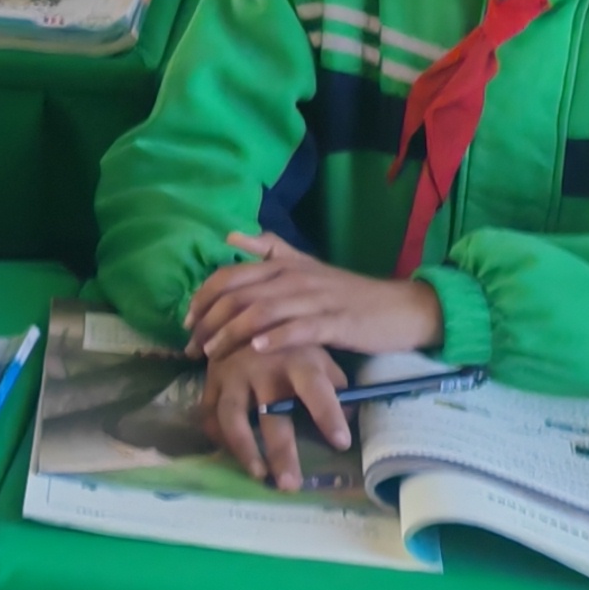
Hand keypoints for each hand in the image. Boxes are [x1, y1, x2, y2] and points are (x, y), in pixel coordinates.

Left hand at [183, 232, 444, 368]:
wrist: (401, 307)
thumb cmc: (348, 292)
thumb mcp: (306, 265)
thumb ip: (269, 249)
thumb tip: (229, 235)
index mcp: (283, 264)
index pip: (229, 276)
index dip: (203, 298)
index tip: (187, 322)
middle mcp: (294, 276)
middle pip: (239, 295)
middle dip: (209, 321)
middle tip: (192, 347)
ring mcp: (316, 298)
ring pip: (263, 311)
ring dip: (232, 333)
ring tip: (213, 353)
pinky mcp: (337, 322)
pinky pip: (301, 328)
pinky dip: (276, 338)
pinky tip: (257, 350)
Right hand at [200, 338, 364, 489]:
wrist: (247, 311)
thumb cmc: (294, 340)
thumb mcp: (321, 355)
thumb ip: (337, 387)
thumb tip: (350, 421)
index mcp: (299, 360)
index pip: (317, 390)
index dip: (329, 416)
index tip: (341, 443)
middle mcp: (263, 368)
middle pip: (272, 414)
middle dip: (281, 451)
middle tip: (290, 484)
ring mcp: (233, 373)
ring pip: (232, 417)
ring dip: (243, 449)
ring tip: (257, 475)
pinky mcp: (211, 377)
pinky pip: (209, 412)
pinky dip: (217, 436)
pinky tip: (230, 453)